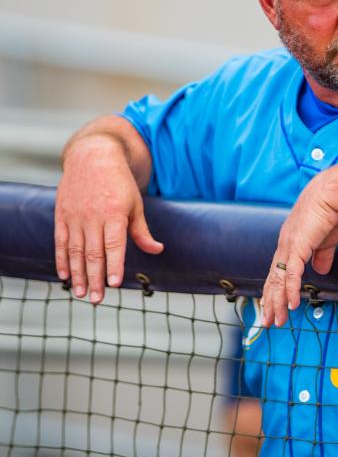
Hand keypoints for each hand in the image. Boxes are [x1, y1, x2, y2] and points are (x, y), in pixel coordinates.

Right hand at [55, 134, 162, 303]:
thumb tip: (157, 250)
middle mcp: (93, 216)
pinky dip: (61, 259)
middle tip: (96, 300)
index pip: (114, 245)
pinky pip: (60, 241)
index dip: (114, 265)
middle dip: (95, 279)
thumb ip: (141, 231)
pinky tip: (64, 275)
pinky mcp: (62, 214)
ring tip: (80, 293)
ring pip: (75, 250)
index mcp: (114, 213)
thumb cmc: (119, 182)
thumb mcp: (135, 204)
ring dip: (77, 274)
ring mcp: (75, 215)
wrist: (93, 156)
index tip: (114, 284)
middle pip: (93, 253)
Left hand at [261, 171, 337, 328]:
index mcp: (291, 242)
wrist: (335, 191)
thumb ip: (322, 255)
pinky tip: (291, 305)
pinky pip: (292, 274)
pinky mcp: (298, 246)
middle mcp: (285, 245)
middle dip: (270, 302)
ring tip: (277, 321)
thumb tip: (321, 270)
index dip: (275, 289)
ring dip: (277, 303)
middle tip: (269, 321)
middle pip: (274, 279)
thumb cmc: (333, 209)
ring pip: (279, 281)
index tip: (272, 305)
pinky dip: (291, 291)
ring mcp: (290, 246)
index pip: (278, 271)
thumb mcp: (326, 239)